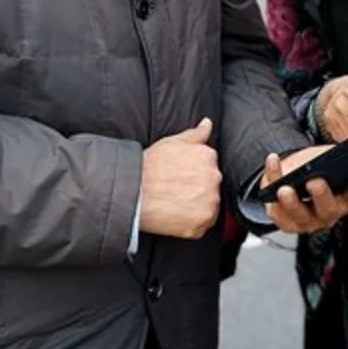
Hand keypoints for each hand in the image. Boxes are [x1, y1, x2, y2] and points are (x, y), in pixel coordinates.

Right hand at [138, 118, 221, 239]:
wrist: (134, 192)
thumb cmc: (149, 167)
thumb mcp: (173, 142)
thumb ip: (196, 133)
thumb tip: (207, 124)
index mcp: (208, 156)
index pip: (210, 166)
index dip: (195, 172)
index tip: (183, 177)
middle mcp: (214, 177)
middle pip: (211, 185)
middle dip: (198, 188)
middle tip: (177, 190)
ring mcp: (210, 201)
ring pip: (209, 205)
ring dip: (197, 205)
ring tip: (175, 202)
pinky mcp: (203, 222)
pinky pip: (204, 224)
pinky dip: (193, 222)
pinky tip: (177, 215)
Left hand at [261, 147, 347, 233]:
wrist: (297, 176)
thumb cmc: (321, 167)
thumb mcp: (336, 159)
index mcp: (347, 198)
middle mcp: (330, 213)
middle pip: (328, 208)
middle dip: (321, 195)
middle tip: (314, 182)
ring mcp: (308, 220)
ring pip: (299, 215)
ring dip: (291, 203)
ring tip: (284, 188)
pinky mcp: (286, 221)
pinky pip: (276, 210)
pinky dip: (271, 184)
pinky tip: (273, 163)